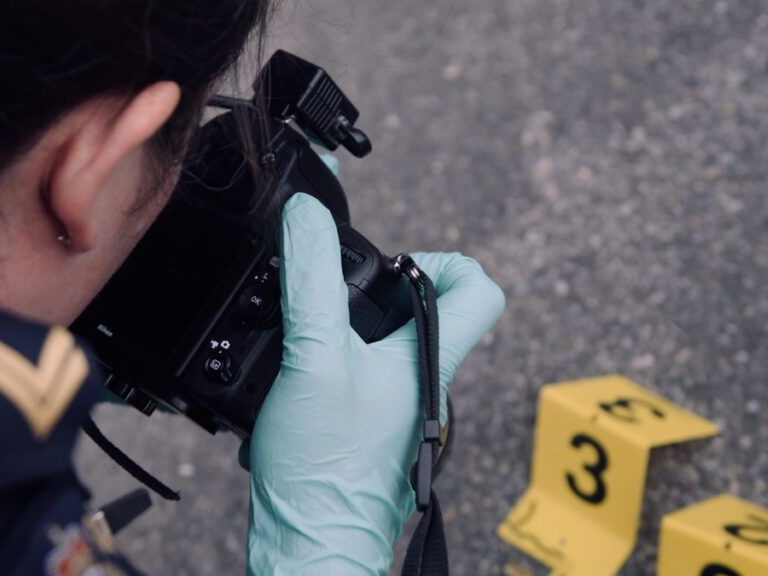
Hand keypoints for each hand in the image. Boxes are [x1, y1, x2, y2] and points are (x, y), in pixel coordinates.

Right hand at [246, 193, 504, 574]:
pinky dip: (322, 369)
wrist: (307, 545)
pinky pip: (350, 381)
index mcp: (429, 360)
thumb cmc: (325, 470)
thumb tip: (304, 216)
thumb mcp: (313, 357)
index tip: (397, 266)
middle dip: (375, 293)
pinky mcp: (363, 431)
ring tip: (303, 344)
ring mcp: (395, 411)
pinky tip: (288, 384)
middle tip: (334, 299)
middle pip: (423, 314)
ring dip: (341, 333)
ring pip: (381, 349)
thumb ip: (311, 282)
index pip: (479, 289)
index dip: (444, 260)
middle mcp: (421, 385)